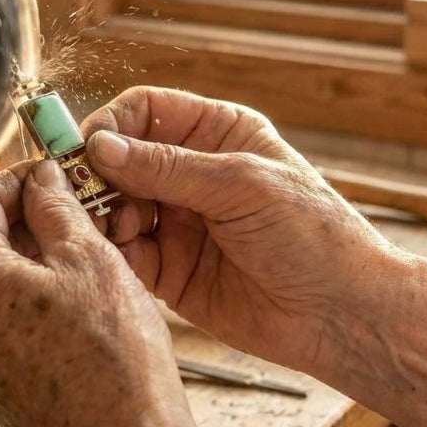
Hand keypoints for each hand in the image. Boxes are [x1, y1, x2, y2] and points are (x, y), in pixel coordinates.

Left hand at [0, 158, 191, 426]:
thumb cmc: (113, 355)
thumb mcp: (89, 258)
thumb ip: (54, 207)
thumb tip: (41, 178)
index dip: (15, 178)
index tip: (51, 172)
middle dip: (24, 217)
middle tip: (74, 206)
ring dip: (30, 256)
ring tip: (81, 248)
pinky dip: (27, 295)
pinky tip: (74, 295)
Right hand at [84, 86, 391, 374]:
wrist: (342, 315)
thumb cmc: (313, 236)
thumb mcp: (242, 186)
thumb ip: (168, 167)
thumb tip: (100, 147)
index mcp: (216, 134)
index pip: (145, 111)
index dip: (112, 125)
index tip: (88, 150)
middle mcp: (191, 173)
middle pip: (120, 159)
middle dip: (98, 175)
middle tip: (84, 196)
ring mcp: (177, 221)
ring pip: (114, 205)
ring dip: (103, 215)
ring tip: (115, 230)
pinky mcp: (168, 268)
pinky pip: (123, 252)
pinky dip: (111, 252)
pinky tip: (118, 257)